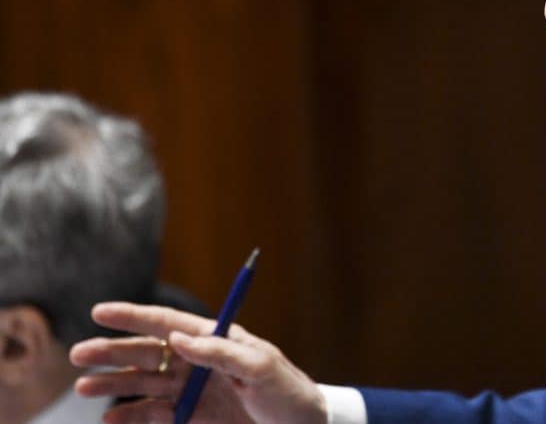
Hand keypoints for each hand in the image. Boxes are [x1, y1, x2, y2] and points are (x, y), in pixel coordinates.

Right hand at [70, 302, 326, 423]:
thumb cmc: (287, 391)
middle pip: (147, 352)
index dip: (133, 315)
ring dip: (113, 384)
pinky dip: (130, 417)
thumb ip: (221, 351)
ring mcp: (192, 391)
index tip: (100, 311)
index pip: (168, 322)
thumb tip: (180, 337)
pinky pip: (153, 415)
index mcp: (215, 339)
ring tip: (84, 386)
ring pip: (143, 384)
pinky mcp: (192, 418)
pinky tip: (109, 419)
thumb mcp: (261, 367)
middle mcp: (198, 362)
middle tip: (79, 355)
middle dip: (112, 352)